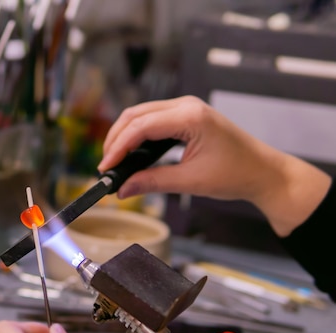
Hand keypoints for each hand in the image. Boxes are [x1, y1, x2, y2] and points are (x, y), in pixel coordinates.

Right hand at [97, 96, 330, 236]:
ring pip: (141, 115)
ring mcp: (186, 108)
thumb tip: (123, 189)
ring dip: (124, 136)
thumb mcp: (191, 182)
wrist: (264, 172)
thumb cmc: (237, 173)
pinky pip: (152, 120)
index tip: (106, 168)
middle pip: (135, 115)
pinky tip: (130, 153)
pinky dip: (137, 135)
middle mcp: (187, 106)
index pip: (140, 126)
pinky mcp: (186, 116)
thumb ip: (153, 183)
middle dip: (116, 140)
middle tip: (106, 166)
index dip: (118, 147)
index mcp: (190, 116)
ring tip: (114, 161)